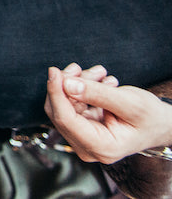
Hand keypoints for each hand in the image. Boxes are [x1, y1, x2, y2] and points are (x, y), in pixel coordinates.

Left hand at [45, 63, 171, 163]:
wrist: (161, 124)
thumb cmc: (151, 117)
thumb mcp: (130, 103)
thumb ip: (98, 94)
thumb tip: (67, 84)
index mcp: (102, 147)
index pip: (66, 120)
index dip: (56, 93)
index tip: (54, 71)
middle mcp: (88, 147)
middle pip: (60, 112)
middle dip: (67, 85)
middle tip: (79, 67)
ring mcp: (84, 138)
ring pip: (65, 104)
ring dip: (78, 84)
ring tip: (100, 73)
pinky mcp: (82, 127)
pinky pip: (72, 104)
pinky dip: (82, 89)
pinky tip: (100, 81)